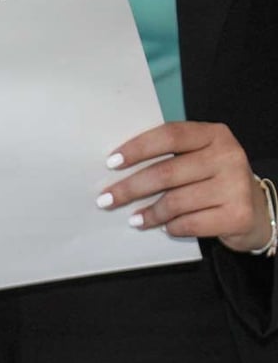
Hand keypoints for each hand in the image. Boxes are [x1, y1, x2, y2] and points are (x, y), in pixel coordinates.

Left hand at [98, 121, 270, 252]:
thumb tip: (118, 168)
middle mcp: (228, 155)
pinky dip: (172, 227)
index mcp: (213, 134)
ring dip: (149, 213)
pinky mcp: (238, 215)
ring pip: (176, 201)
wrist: (256, 209)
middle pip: (166, 172)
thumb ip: (169, 155)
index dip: (137, 148)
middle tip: (106, 199)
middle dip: (130, 188)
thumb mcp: (198, 157)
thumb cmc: (213, 179)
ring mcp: (236, 185)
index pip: (169, 135)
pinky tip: (163, 227)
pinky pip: (191, 223)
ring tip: (134, 219)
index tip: (111, 162)